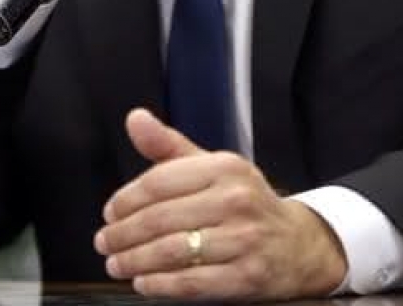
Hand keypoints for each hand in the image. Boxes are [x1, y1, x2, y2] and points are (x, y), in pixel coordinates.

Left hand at [94, 109, 346, 299]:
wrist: (298, 245)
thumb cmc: (244, 202)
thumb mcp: (210, 166)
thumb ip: (168, 146)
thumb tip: (134, 118)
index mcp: (224, 167)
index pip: (160, 181)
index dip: (127, 199)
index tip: (109, 212)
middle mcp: (236, 200)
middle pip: (162, 218)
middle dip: (124, 234)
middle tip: (104, 242)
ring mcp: (244, 239)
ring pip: (173, 251)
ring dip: (136, 261)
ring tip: (117, 263)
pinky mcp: (248, 276)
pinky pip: (193, 281)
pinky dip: (162, 284)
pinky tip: (144, 282)